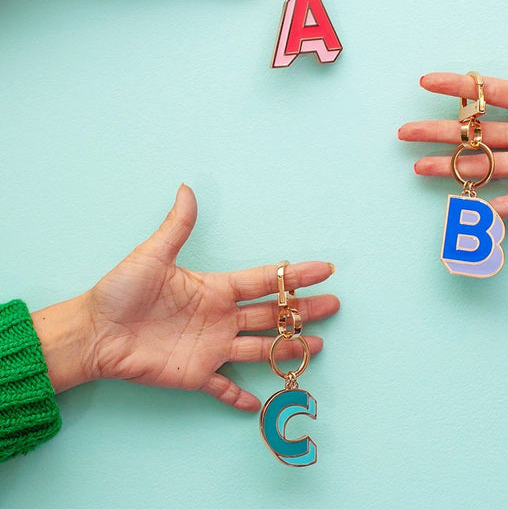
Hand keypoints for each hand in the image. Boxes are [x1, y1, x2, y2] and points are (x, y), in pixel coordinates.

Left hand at [32, 185, 338, 410]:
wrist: (94, 332)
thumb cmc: (121, 291)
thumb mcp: (152, 255)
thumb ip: (176, 225)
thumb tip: (186, 188)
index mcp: (215, 289)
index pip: (264, 281)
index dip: (294, 275)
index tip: (324, 269)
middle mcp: (220, 317)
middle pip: (271, 314)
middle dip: (303, 310)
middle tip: (333, 306)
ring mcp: (210, 347)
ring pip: (259, 348)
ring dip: (287, 348)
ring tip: (316, 346)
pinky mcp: (194, 374)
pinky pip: (222, 387)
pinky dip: (240, 396)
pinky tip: (259, 400)